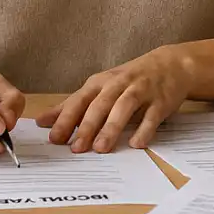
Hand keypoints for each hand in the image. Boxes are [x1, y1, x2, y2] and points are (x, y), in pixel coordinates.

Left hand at [35, 47, 194, 153]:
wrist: (170, 65)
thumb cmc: (128, 80)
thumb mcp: (99, 87)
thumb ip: (72, 105)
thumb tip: (42, 121)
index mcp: (100, 83)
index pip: (79, 101)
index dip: (66, 119)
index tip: (54, 138)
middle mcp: (118, 85)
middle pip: (100, 105)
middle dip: (87, 126)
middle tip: (76, 148)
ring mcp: (141, 91)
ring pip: (123, 108)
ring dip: (112, 127)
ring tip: (101, 148)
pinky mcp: (161, 100)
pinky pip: (152, 115)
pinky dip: (144, 129)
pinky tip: (136, 143)